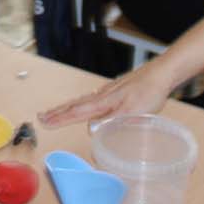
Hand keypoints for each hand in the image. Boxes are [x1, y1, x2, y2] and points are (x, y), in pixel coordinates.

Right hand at [40, 58, 177, 127]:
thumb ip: (111, 120)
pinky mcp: (116, 90)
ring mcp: (109, 92)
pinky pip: (92, 99)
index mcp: (104, 102)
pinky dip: (82, 103)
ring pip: (82, 101)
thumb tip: (90, 129)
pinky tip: (85, 104)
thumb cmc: (149, 91)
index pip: (77, 112)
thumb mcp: (132, 111)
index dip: (60, 119)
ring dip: (67, 108)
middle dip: (57, 112)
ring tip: (55, 112)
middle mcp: (103, 95)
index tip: (44, 123)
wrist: (161, 74)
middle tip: (41, 117)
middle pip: (75, 105)